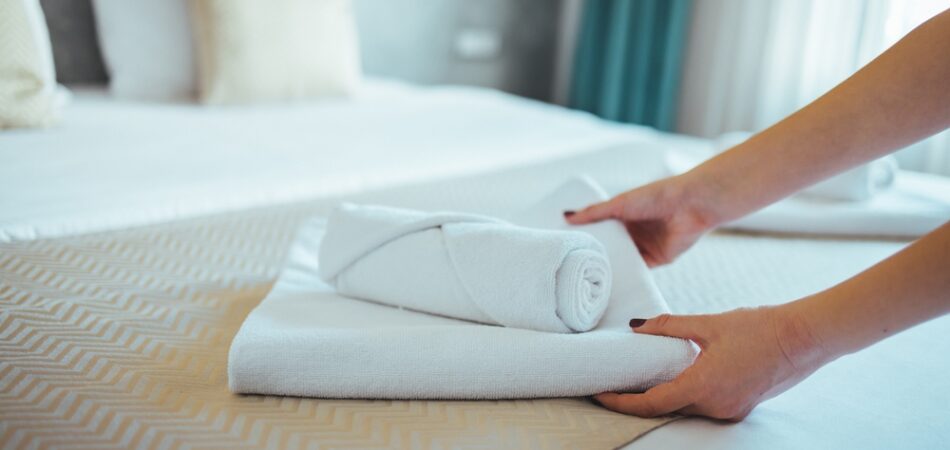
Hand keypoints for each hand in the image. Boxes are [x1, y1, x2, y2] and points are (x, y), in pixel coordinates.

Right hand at [564, 175, 718, 266]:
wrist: (690, 205)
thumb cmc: (655, 196)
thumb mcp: (619, 203)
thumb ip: (594, 212)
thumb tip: (566, 216)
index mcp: (624, 215)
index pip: (600, 229)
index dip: (585, 237)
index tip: (566, 246)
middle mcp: (633, 231)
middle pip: (611, 246)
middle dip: (596, 255)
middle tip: (571, 267)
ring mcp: (644, 246)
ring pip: (623, 260)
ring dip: (611, 267)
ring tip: (586, 279)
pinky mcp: (656, 259)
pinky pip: (638, 270)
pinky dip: (627, 275)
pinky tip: (611, 284)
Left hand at [594, 305, 830, 420]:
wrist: (805, 337)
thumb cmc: (760, 327)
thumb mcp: (709, 323)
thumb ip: (670, 326)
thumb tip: (636, 326)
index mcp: (703, 387)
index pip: (651, 404)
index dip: (621, 403)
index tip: (600, 395)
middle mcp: (716, 406)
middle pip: (665, 408)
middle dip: (637, 399)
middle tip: (612, 383)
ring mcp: (730, 410)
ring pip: (685, 407)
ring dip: (662, 396)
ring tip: (637, 377)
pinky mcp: (740, 406)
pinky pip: (703, 405)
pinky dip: (685, 394)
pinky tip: (674, 376)